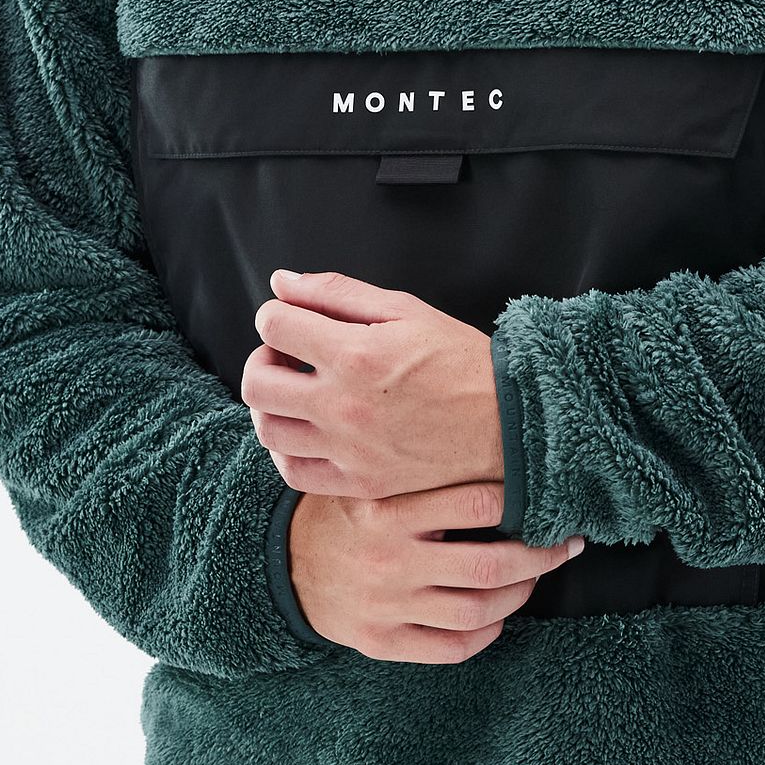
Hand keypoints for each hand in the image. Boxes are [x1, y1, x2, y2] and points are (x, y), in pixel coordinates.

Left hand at [242, 269, 503, 501]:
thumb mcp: (405, 309)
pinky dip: (286, 449)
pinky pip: (293, 472)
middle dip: (263, 358)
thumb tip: (283, 282)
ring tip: (296, 391)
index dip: (275, 314)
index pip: (274, 325)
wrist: (507, 423)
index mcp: (355, 353)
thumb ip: (337, 292)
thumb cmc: (461, 360)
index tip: (290, 318)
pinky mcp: (359, 483)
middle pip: (257, 382)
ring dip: (270, 403)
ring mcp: (348, 450)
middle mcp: (343, 405)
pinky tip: (306, 429)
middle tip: (287, 354)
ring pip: (268, 429)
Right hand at [289, 481, 586, 662]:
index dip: (520, 500)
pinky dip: (485, 634)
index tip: (544, 498)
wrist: (283, 564)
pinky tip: (495, 616)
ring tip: (532, 577)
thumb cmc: (342, 512)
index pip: (473, 502)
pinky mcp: (383, 643)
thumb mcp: (371, 478)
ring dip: (519, 595)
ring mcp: (387, 606)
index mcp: (388, 508)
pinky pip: (452, 649)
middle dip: (540, 556)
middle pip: (489, 565)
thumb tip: (492, 448)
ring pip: (477, 612)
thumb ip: (419, 468)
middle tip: (565, 545)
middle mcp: (390, 558)